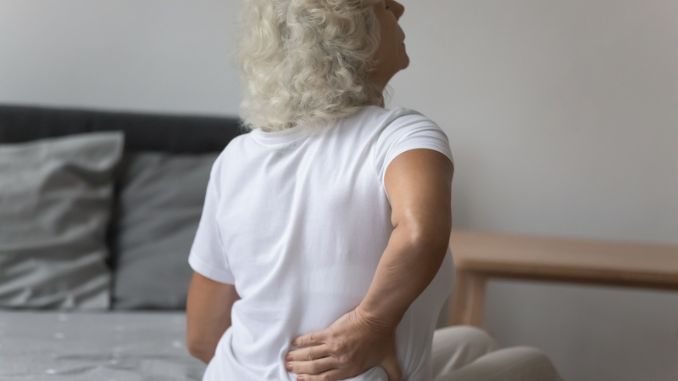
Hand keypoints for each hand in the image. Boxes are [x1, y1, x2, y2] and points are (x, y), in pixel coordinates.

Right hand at [285, 307, 401, 380]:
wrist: (378, 319)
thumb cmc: (384, 339)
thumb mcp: (390, 361)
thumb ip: (393, 375)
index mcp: (350, 368)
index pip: (326, 379)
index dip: (311, 380)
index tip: (300, 379)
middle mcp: (339, 360)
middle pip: (314, 368)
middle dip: (299, 370)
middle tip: (289, 368)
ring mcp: (333, 346)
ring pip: (310, 355)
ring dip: (297, 358)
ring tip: (287, 358)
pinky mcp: (331, 333)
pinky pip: (312, 339)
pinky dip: (302, 342)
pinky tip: (294, 343)